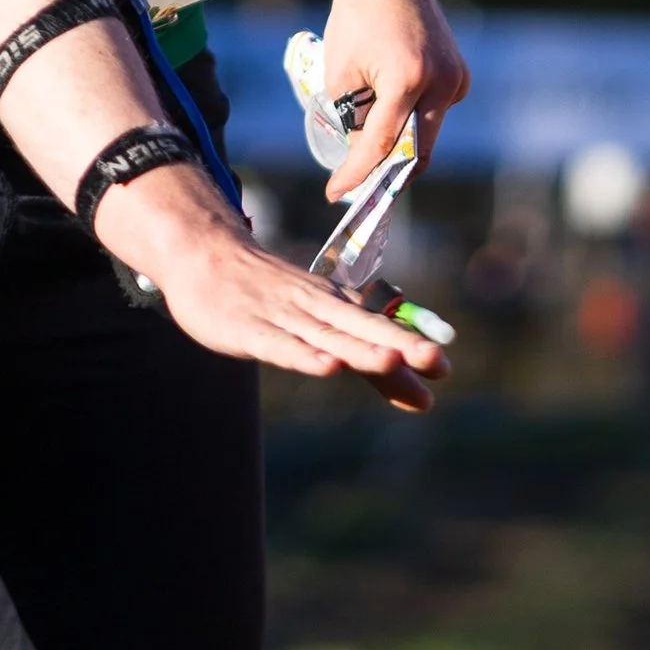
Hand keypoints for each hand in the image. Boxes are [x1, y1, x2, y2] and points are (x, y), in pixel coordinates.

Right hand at [97, 162, 450, 411]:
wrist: (205, 252)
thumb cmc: (268, 294)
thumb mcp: (319, 322)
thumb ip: (364, 359)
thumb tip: (420, 397)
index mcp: (335, 306)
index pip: (378, 330)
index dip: (410, 348)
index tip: (443, 369)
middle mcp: (316, 308)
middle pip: (363, 329)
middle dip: (400, 344)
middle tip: (437, 361)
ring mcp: (283, 317)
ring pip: (327, 336)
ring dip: (359, 349)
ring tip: (392, 361)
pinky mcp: (250, 329)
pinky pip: (281, 346)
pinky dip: (304, 355)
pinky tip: (326, 366)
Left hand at [319, 0, 468, 195]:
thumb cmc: (357, 18)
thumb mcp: (341, 72)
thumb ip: (354, 117)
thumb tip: (365, 153)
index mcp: (408, 79)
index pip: (382, 144)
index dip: (356, 173)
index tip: (334, 194)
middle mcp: (442, 82)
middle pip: (418, 151)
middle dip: (387, 174)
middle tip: (357, 187)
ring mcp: (457, 78)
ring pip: (427, 132)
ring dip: (399, 144)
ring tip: (365, 145)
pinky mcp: (460, 75)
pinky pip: (435, 112)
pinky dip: (412, 120)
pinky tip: (388, 106)